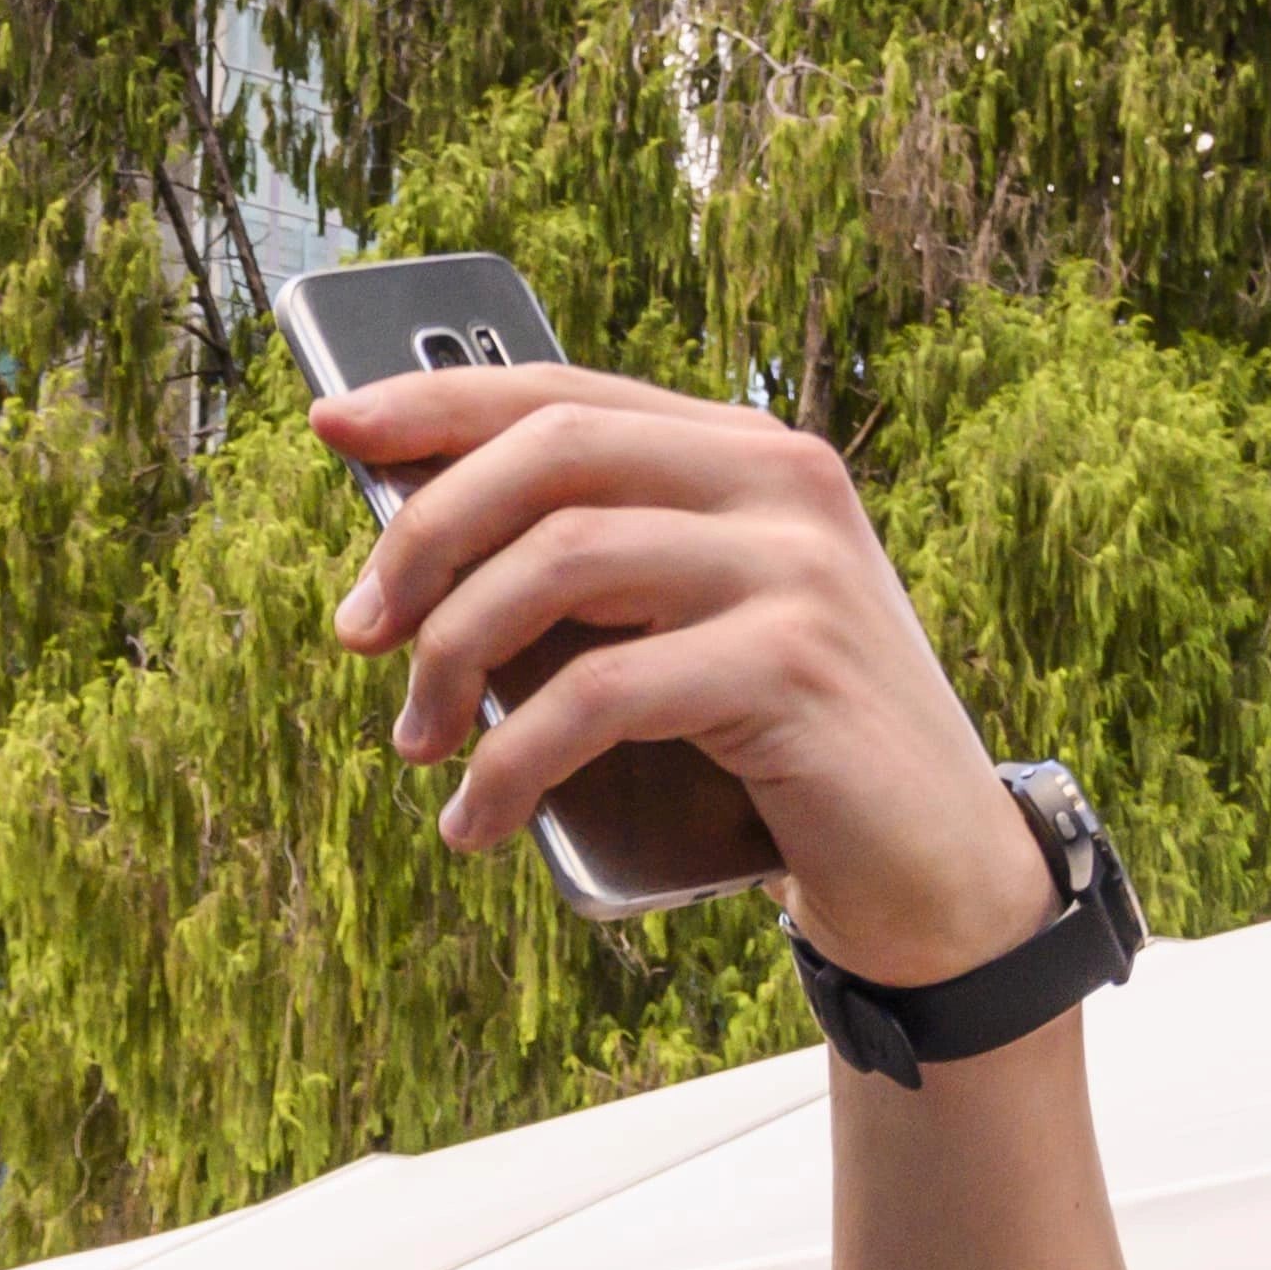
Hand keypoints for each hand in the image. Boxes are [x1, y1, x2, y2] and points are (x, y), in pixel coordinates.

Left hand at [307, 362, 1050, 991]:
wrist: (936, 876)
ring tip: (415, 742)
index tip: (334, 430)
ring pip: (559, 562)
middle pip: (549, 457)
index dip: (435, 403)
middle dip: (423, 538)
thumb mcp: (689, 639)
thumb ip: (599, 578)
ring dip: (453, 657)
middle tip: (359, 633)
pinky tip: (476, 819)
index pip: (565, 393)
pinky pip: (599, 693)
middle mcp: (779, 485)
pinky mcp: (790, 667)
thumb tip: (416, 566)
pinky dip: (511, 761)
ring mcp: (795, 569)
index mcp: (746, 456)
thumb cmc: (785, 759)